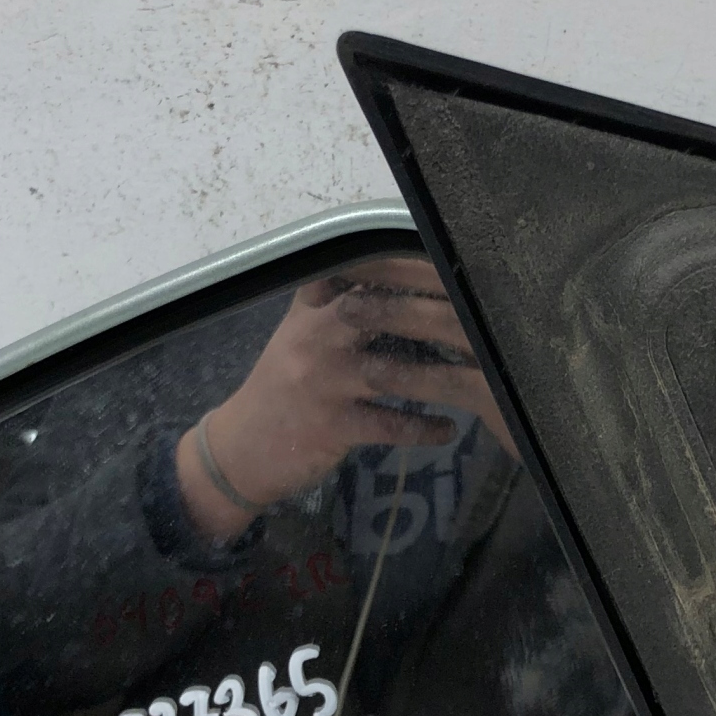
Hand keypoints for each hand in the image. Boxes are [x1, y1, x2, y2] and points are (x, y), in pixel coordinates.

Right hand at [175, 257, 514, 542]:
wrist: (240, 450)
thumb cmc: (280, 389)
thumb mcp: (298, 336)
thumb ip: (335, 303)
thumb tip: (389, 274)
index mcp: (311, 313)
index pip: (356, 274)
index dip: (402, 267)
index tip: (444, 265)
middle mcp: (317, 341)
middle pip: (379, 313)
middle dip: (429, 315)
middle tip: (474, 320)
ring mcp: (325, 384)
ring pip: (391, 371)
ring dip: (438, 376)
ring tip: (475, 378)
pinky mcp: (333, 427)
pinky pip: (390, 425)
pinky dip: (424, 428)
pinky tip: (449, 430)